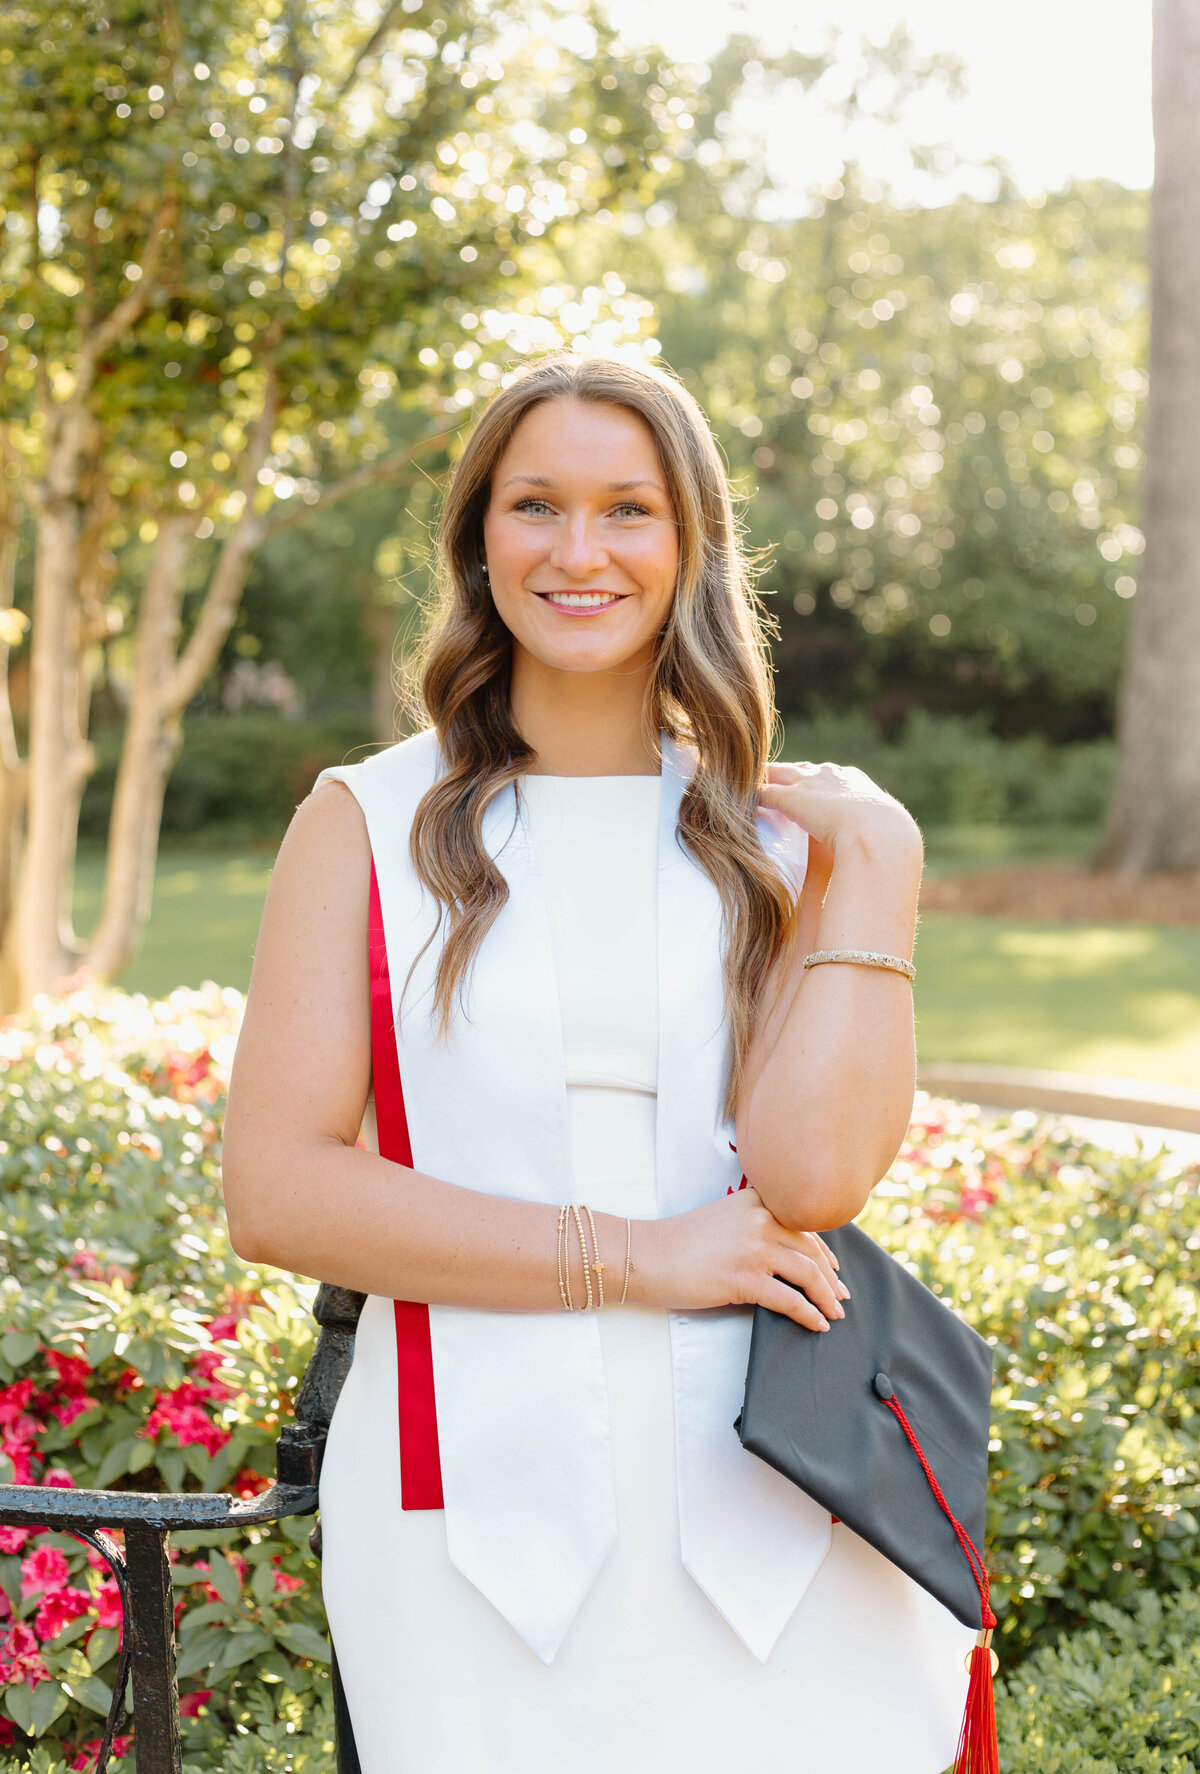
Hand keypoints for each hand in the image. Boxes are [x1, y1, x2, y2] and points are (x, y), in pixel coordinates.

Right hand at [642, 1187, 850, 1331]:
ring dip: (827, 1298)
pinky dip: (809, 1315)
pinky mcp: (745, 1279)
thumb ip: (753, 1227)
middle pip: (811, 1250)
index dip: (823, 1250)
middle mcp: (760, 1219)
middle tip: (841, 1296)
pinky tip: (817, 1324)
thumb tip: (784, 1257)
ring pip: (808, 1275)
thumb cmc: (679, 1243)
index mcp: (755, 1201)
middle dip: (831, 1278)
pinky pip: (790, 1300)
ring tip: (835, 1313)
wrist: (646, 1255)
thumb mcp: (723, 1220)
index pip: (803, 1224)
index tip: (833, 1268)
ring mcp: (754, 1248)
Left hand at [757, 760, 920, 862]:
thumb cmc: (886, 843)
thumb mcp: (880, 836)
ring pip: (776, 773)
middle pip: (798, 769)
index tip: (802, 792)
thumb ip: (867, 839)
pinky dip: (750, 796)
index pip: (826, 774)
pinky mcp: (790, 798)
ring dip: (762, 781)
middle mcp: (829, 775)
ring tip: (745, 788)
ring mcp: (808, 784)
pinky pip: (763, 791)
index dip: (812, 784)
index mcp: (854, 781)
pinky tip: (738, 804)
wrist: (879, 835)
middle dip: (784, 775)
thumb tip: (875, 857)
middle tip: (765, 784)